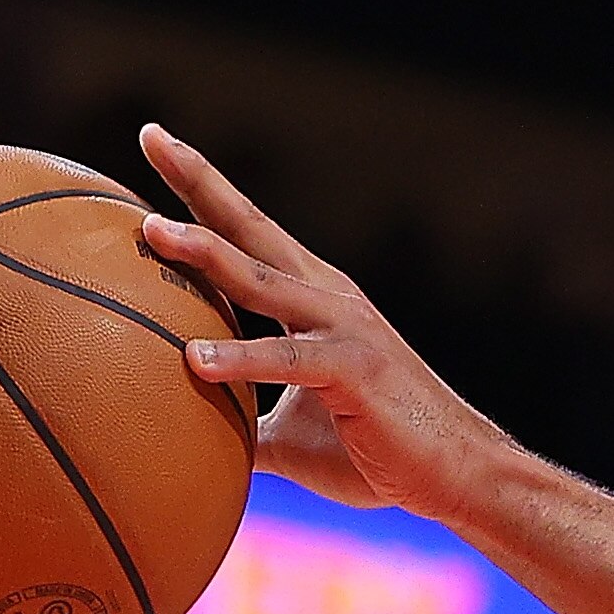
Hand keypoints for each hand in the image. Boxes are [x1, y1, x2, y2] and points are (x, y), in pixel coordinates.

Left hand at [137, 123, 518, 518]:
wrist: (459, 475)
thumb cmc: (381, 455)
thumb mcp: (291, 438)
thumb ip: (241, 425)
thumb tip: (187, 443)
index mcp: (313, 301)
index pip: (247, 236)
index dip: (202, 192)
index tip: (158, 145)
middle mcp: (327, 299)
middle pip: (252, 229)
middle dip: (200, 181)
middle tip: (154, 137)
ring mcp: (343, 329)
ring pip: (262, 280)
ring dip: (208, 252)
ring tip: (154, 230)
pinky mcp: (355, 369)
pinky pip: (287, 360)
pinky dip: (240, 358)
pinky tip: (193, 358)